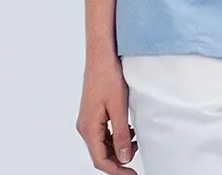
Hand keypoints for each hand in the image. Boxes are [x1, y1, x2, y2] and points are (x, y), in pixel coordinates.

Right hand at [76, 54, 136, 172]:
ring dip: (118, 149)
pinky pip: (104, 134)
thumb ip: (121, 135)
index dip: (116, 170)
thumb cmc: (108, 77)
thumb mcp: (119, 108)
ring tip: (136, 144)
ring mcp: (88, 120)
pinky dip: (117, 137)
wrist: (102, 57)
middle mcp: (85, 127)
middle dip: (118, 161)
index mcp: (89, 128)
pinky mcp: (94, 114)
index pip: (100, 160)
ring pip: (102, 145)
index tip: (131, 174)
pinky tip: (130, 132)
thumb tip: (124, 157)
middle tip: (135, 165)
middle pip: (100, 154)